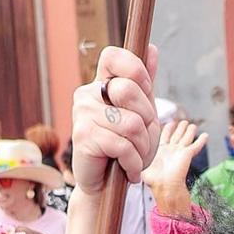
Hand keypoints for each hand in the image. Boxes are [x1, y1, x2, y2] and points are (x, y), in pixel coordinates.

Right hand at [70, 46, 161, 197]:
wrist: (104, 185)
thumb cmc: (124, 148)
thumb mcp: (141, 113)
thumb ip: (144, 83)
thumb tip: (151, 48)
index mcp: (101, 84)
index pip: (114, 56)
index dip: (135, 69)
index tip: (145, 89)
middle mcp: (87, 94)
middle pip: (129, 91)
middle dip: (147, 120)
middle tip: (141, 139)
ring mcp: (82, 114)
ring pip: (132, 124)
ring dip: (143, 148)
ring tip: (134, 157)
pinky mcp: (83, 136)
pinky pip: (124, 146)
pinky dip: (134, 163)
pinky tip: (129, 170)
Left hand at [142, 119, 207, 193]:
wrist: (165, 186)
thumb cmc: (154, 180)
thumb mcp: (141, 165)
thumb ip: (138, 158)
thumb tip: (131, 155)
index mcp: (161, 151)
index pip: (165, 136)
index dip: (167, 129)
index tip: (170, 123)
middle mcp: (171, 150)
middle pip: (177, 135)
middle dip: (180, 128)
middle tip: (184, 122)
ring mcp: (180, 152)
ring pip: (187, 138)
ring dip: (190, 131)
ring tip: (192, 126)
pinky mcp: (187, 154)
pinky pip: (196, 146)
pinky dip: (201, 141)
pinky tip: (206, 136)